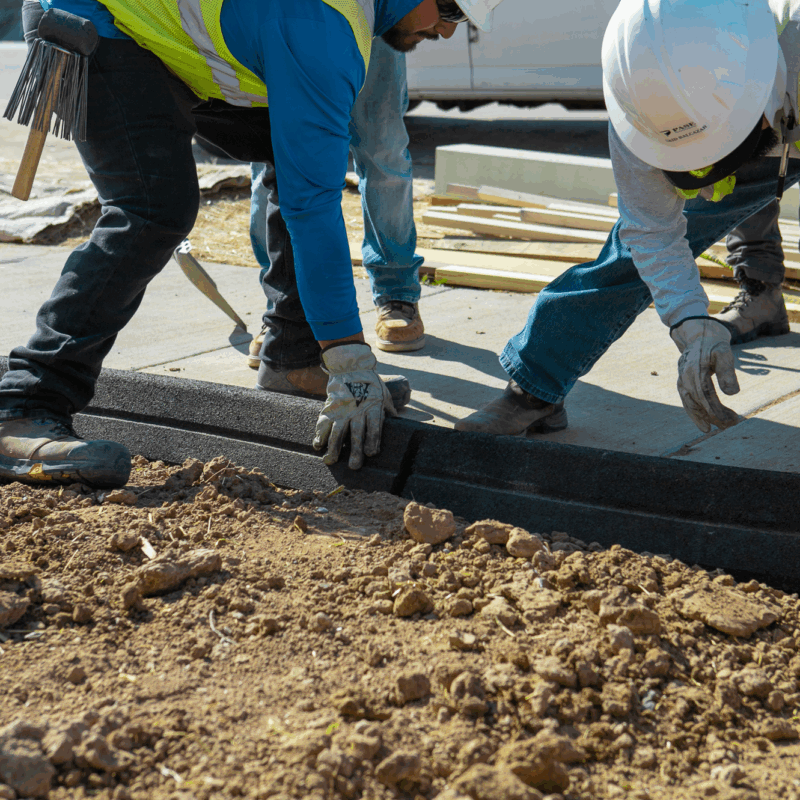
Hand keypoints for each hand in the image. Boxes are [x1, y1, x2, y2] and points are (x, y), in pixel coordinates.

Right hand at [313, 342, 396, 468]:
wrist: (351, 366)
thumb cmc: (371, 383)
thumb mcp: (384, 395)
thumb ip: (389, 410)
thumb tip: (398, 422)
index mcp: (373, 408)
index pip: (374, 426)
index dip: (373, 439)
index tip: (371, 453)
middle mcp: (357, 411)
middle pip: (356, 433)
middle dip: (355, 450)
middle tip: (354, 466)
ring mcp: (342, 410)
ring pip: (337, 431)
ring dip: (333, 447)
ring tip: (330, 461)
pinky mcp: (330, 408)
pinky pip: (323, 422)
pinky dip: (319, 434)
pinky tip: (317, 445)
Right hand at [670, 317, 739, 432]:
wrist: (698, 331)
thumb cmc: (714, 342)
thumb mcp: (724, 352)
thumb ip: (727, 372)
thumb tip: (732, 394)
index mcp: (695, 368)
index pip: (706, 394)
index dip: (717, 409)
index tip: (731, 419)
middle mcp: (684, 374)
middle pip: (697, 400)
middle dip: (712, 415)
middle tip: (728, 426)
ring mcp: (681, 377)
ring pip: (688, 401)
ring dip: (699, 416)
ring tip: (710, 429)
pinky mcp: (682, 379)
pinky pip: (685, 398)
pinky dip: (692, 410)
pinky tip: (703, 418)